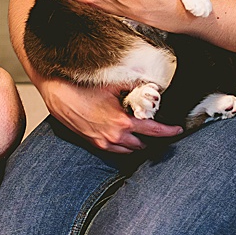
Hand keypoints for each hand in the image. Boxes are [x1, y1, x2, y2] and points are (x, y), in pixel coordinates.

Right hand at [39, 77, 180, 153]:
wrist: (57, 92)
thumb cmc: (81, 87)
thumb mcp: (113, 83)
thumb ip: (134, 86)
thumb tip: (150, 85)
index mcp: (122, 122)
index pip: (154, 131)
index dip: (169, 131)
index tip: (178, 130)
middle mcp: (114, 136)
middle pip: (144, 144)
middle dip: (154, 138)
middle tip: (161, 130)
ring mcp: (103, 142)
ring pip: (130, 150)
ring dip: (139, 143)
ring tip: (145, 134)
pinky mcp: (94, 143)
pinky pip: (116, 151)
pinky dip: (125, 146)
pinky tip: (127, 137)